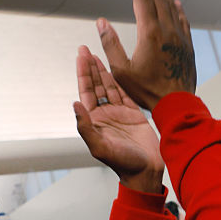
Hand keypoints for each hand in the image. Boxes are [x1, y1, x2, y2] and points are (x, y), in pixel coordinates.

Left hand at [73, 46, 163, 192]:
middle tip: (84, 49)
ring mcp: (119, 113)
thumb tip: (74, 104)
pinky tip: (116, 69)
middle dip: (89, 67)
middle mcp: (105, 115)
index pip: (86, 92)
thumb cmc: (122, 163)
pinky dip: (120, 80)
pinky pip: (125, 92)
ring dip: (103, 71)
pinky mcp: (134, 114)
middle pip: (96, 85)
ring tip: (97, 54)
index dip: (83, 74)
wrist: (146, 170)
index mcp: (95, 121)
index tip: (80, 56)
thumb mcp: (100, 147)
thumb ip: (86, 127)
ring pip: (109, 86)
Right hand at [97, 0, 195, 109]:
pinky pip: (184, 21)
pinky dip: (179, 8)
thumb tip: (101, 22)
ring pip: (173, 7)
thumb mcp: (121, 70)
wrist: (177, 103)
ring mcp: (180, 37)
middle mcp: (167, 30)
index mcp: (149, 33)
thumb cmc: (147, 90)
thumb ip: (111, 44)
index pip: (141, 0)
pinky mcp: (188, 46)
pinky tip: (177, 3)